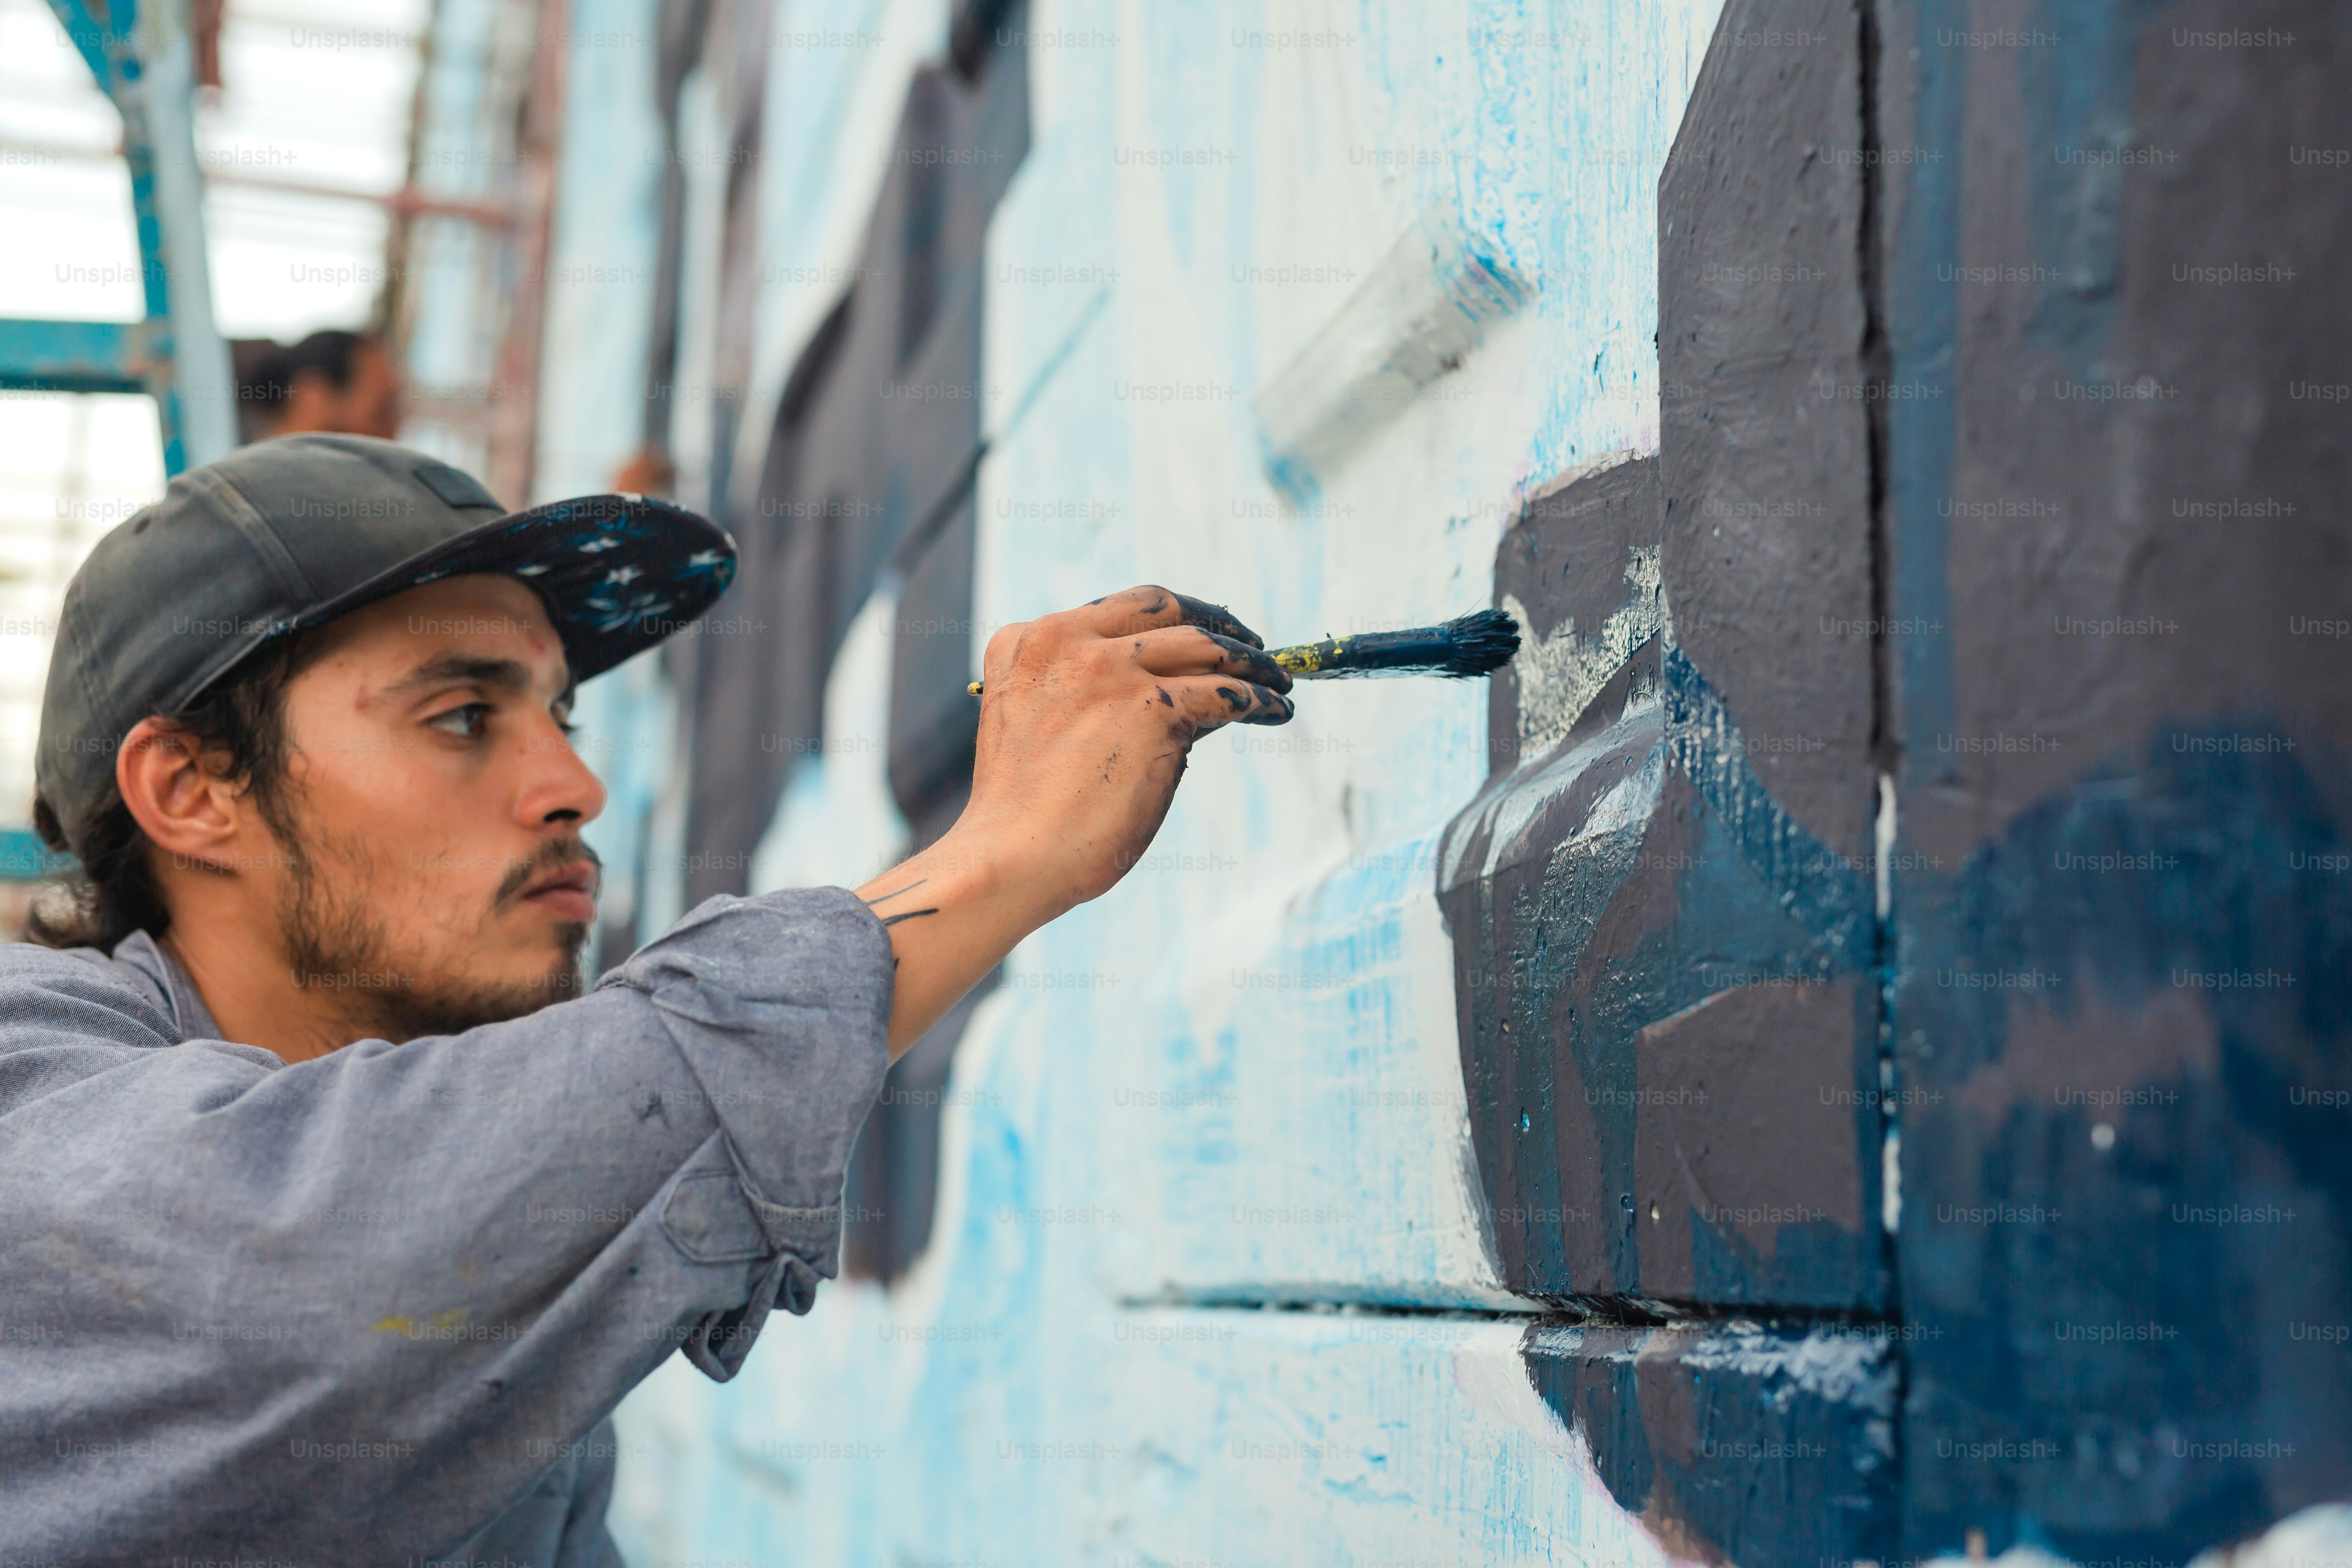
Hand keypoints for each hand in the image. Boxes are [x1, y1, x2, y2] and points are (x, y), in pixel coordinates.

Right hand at [856, 587, 1292, 1053]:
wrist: (1012, 859)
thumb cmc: (1025, 817)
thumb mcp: (1043, 727)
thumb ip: (1089, 695)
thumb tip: (1186, 692)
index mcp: (1029, 641)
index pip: (1119, 610)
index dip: (1172, 617)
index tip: (1201, 631)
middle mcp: (1067, 641)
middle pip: (1164, 610)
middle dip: (1216, 623)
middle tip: (1251, 645)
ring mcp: (1110, 670)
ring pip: (1203, 647)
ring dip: (1251, 663)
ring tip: (1279, 681)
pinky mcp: (1152, 707)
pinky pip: (1224, 694)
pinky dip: (1260, 700)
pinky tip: (1277, 711)